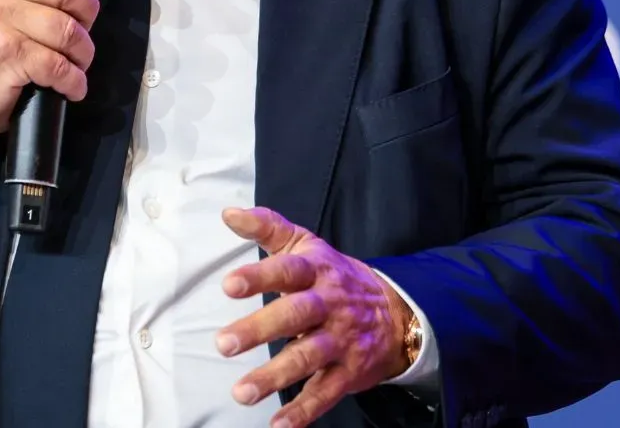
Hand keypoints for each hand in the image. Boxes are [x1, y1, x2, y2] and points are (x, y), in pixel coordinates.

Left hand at [216, 207, 414, 427]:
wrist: (396, 311)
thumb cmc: (334, 275)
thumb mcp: (305, 244)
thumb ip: (267, 227)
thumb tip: (228, 213)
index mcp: (316, 272)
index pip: (287, 271)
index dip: (260, 276)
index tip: (229, 285)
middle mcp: (328, 306)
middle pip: (294, 316)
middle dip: (259, 330)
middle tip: (223, 344)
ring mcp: (340, 342)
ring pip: (307, 359)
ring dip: (274, 377)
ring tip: (241, 392)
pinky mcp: (348, 372)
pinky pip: (325, 393)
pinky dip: (303, 411)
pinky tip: (279, 424)